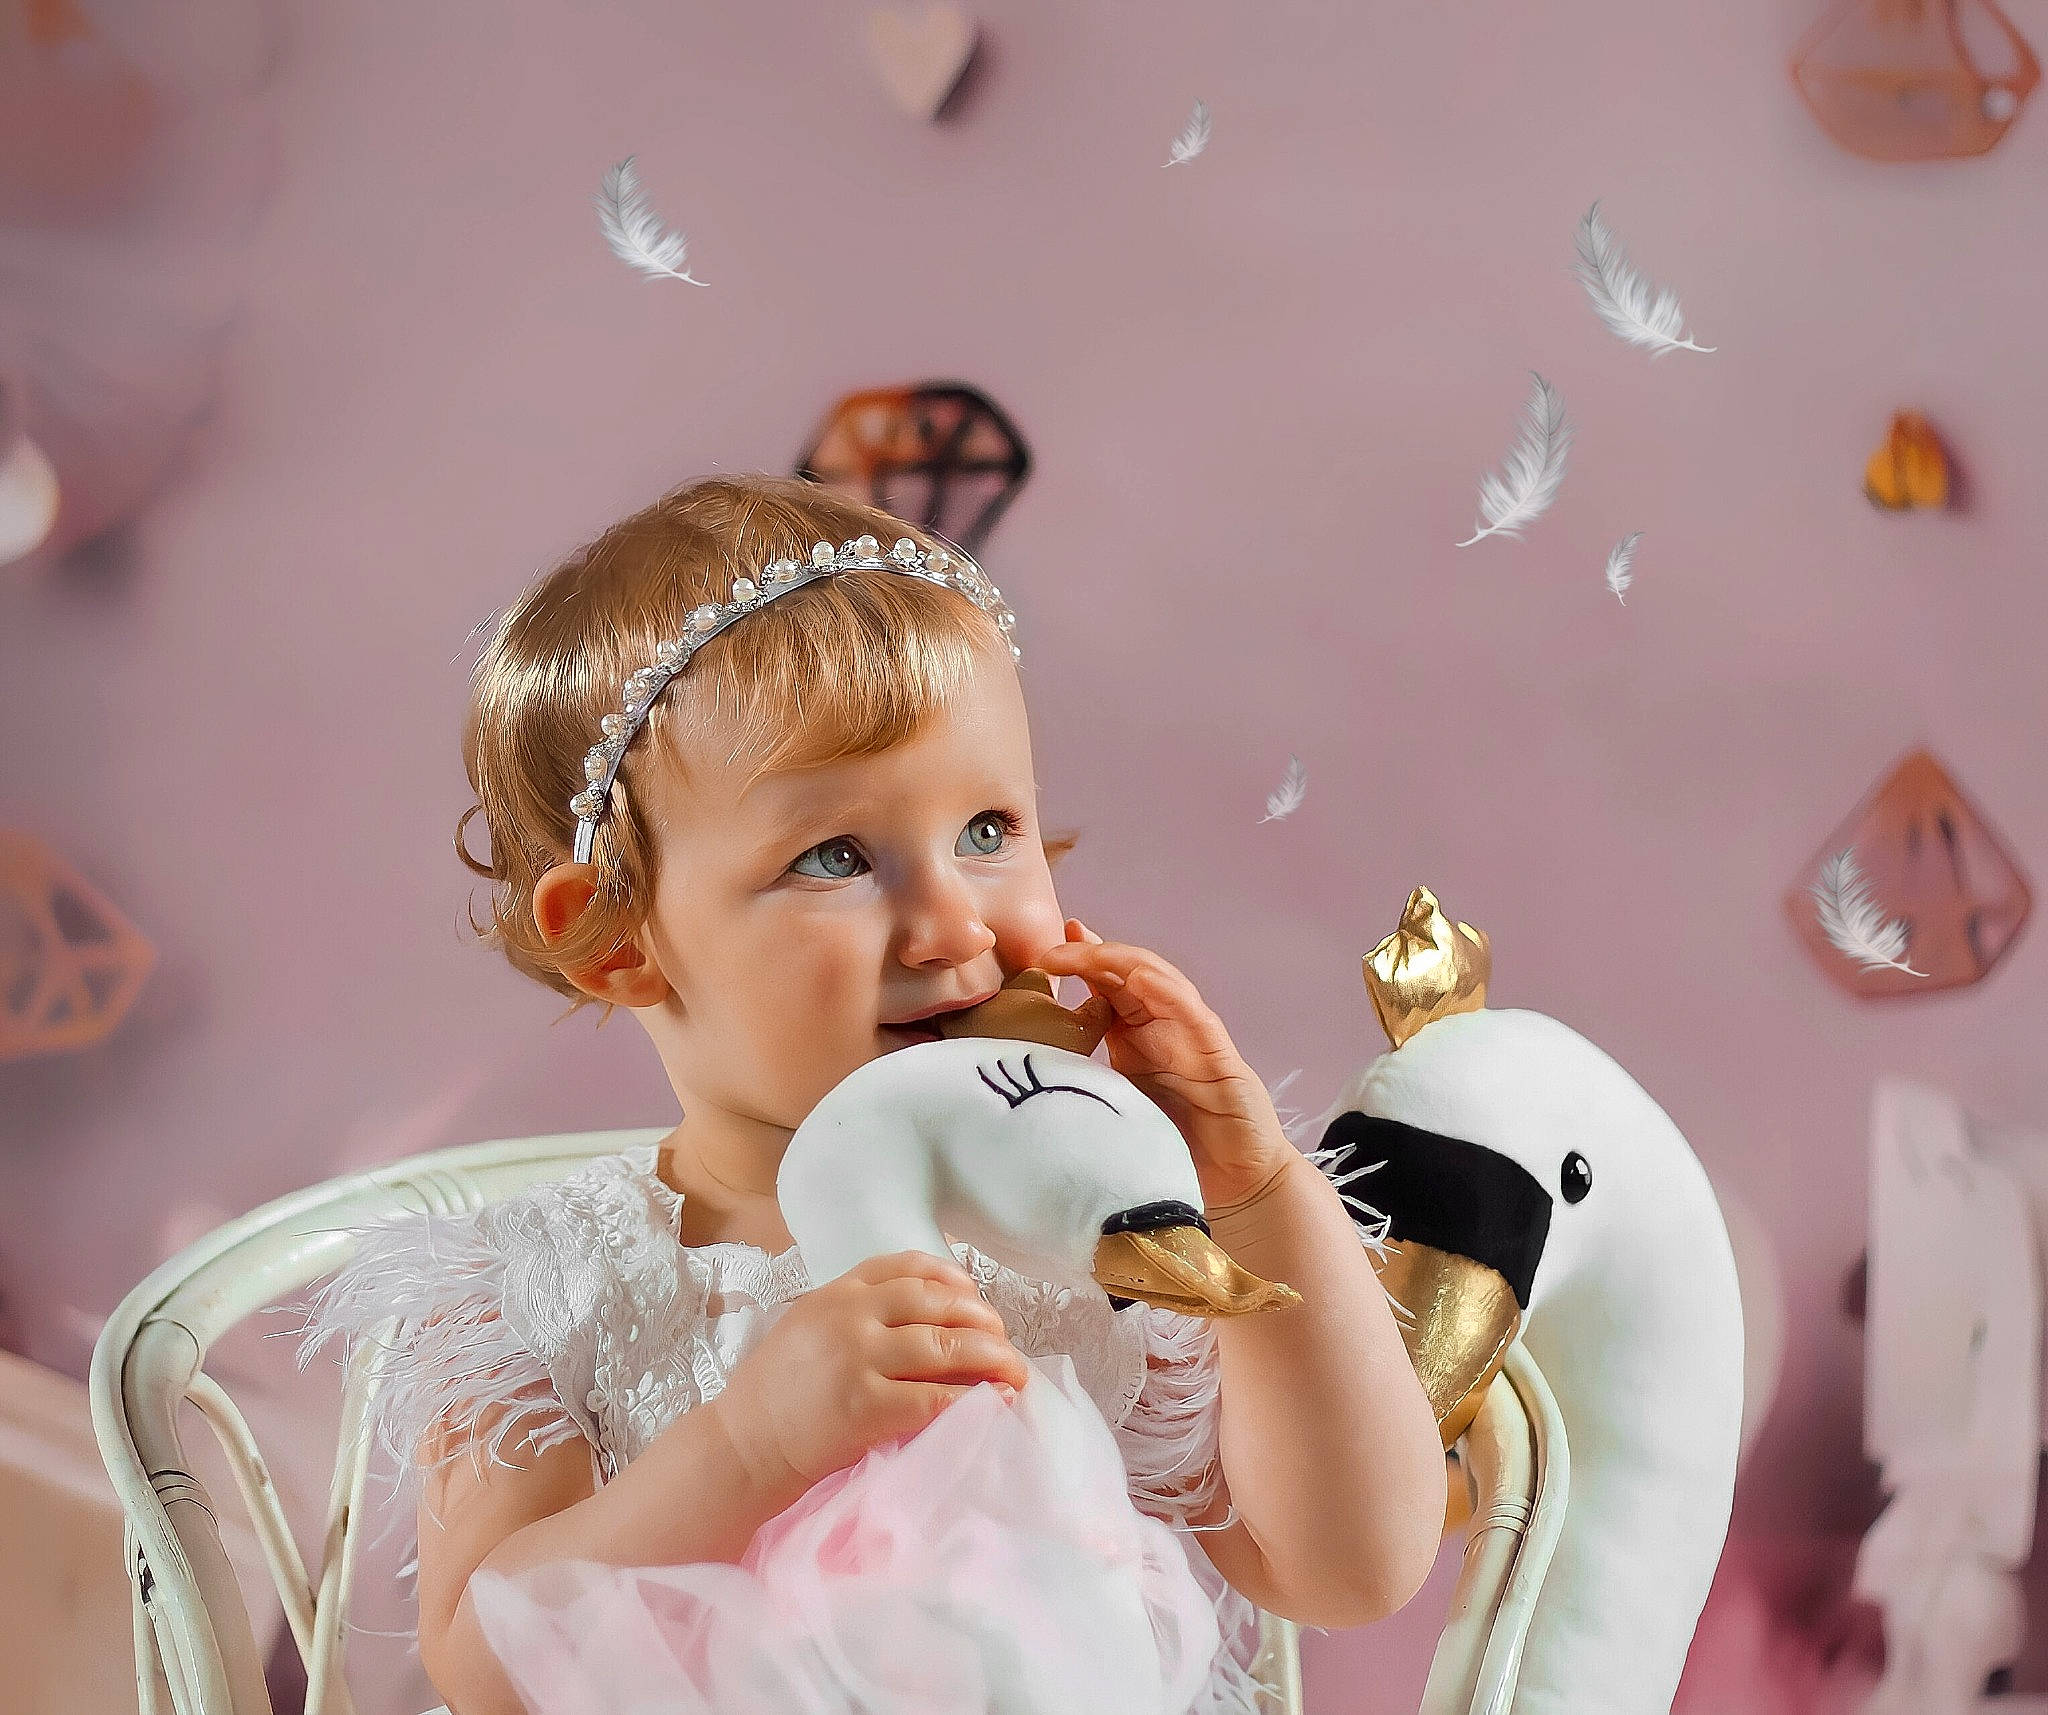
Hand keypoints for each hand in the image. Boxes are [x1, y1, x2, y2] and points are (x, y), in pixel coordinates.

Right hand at [709, 1251, 1030, 1502]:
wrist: (741, 1445)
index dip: (952, 1279)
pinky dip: (973, 1399)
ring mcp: (858, 1358)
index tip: (975, 1296)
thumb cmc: (776, 1394)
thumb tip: (923, 1318)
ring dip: (991, 1357)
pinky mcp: (866, 1406)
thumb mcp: (808, 1328)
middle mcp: (850, 1316)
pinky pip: (936, 1397)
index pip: (906, 1266)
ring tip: (1015, 1371)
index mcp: (837, 1293)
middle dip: (982, 1320)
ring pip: (944, 1345)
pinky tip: (995, 1402)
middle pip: (937, 1303)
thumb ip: (855, 1314)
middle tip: (1004, 1340)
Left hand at [1036, 919, 1296, 1209]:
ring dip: (1123, 963)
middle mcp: (1162, 1027)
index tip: (1041, 953)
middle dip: (1091, 955)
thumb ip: (1085, 1087)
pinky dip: (1167, 992)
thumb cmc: (1176, 1146)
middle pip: (1126, 975)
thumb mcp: (1116, 1108)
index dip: (1077, 965)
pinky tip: (1142, 980)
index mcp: (1134, 1038)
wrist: (1235, 1180)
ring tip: (1090, 951)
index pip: (1104, 988)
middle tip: (1055, 947)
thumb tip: (1028, 1084)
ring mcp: (1191, 1035)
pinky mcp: (1217, 1054)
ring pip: (1157, 981)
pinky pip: (1191, 1013)